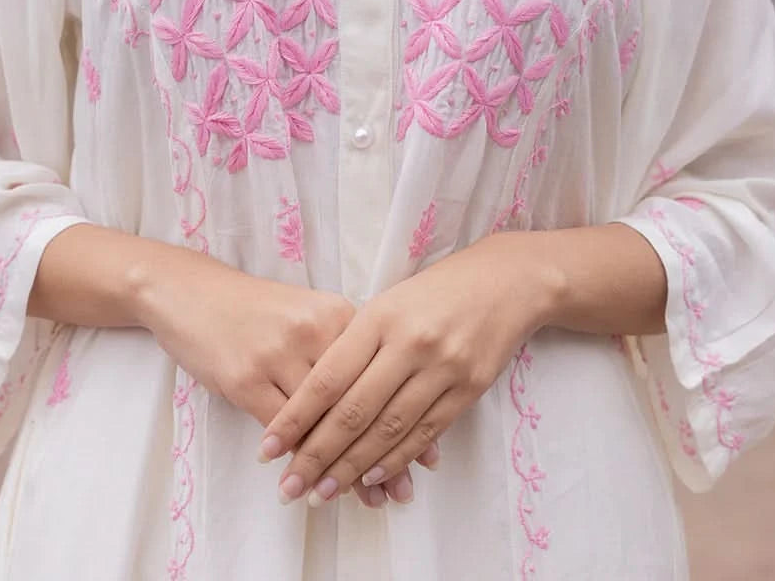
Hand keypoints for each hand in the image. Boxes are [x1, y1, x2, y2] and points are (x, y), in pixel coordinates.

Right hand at [133, 250, 434, 506]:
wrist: (193, 293)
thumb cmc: (258, 309)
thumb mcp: (309, 315)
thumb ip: (344, 351)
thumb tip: (387, 400)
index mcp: (338, 314)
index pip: (380, 376)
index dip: (406, 419)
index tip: (426, 456)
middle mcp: (314, 331)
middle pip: (357, 403)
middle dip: (381, 453)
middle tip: (400, 491)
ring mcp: (279, 354)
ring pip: (322, 423)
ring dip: (342, 467)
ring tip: (363, 498)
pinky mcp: (246, 378)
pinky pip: (284, 428)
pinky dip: (299, 458)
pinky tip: (308, 481)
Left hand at [257, 237, 560, 506]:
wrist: (505, 281)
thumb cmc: (433, 290)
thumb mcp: (387, 303)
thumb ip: (355, 344)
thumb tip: (315, 399)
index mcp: (379, 317)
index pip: (328, 378)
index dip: (296, 419)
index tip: (268, 449)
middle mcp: (409, 343)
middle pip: (354, 412)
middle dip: (317, 455)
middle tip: (289, 488)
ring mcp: (443, 368)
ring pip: (389, 429)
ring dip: (352, 468)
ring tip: (322, 493)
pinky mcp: (469, 388)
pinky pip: (425, 433)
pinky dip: (395, 459)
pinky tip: (370, 478)